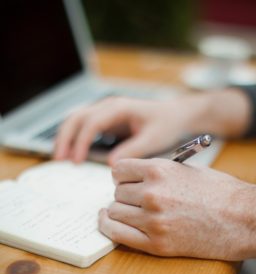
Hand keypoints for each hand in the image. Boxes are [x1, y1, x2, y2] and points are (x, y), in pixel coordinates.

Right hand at [54, 89, 250, 164]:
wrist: (177, 115)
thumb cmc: (167, 124)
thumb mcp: (153, 139)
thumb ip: (133, 150)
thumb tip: (111, 165)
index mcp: (120, 108)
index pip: (92, 122)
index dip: (81, 141)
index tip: (76, 161)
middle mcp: (110, 106)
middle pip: (77, 117)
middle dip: (65, 137)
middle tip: (59, 159)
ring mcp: (108, 111)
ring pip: (78, 119)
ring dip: (66, 136)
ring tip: (60, 157)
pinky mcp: (109, 120)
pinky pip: (86, 125)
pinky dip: (76, 137)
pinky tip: (73, 151)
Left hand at [99, 158, 255, 260]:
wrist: (244, 218)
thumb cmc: (219, 191)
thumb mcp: (186, 169)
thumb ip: (157, 171)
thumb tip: (135, 176)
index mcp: (160, 170)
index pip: (118, 169)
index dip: (122, 175)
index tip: (126, 180)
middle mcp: (152, 193)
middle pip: (117, 192)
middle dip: (124, 193)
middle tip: (135, 197)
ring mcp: (153, 220)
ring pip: (114, 211)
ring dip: (120, 210)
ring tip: (130, 210)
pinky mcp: (157, 243)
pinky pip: (118, 234)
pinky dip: (110, 227)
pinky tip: (111, 222)